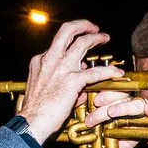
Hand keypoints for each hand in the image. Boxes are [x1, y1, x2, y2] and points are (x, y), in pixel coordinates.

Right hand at [16, 19, 147, 143]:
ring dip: (96, 38)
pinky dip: (108, 71)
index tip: (80, 49)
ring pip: (82, 43)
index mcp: (40, 61)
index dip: (71, 45)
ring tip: (105, 38)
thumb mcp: (42, 89)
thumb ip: (61, 83)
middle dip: (83, 25)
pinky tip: (116, 73)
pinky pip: (95, 72)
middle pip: (67, 31)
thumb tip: (79, 90)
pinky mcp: (72, 81)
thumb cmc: (36, 111)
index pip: (57, 45)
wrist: (31, 122)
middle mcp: (50, 59)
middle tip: (93, 28)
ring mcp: (61, 68)